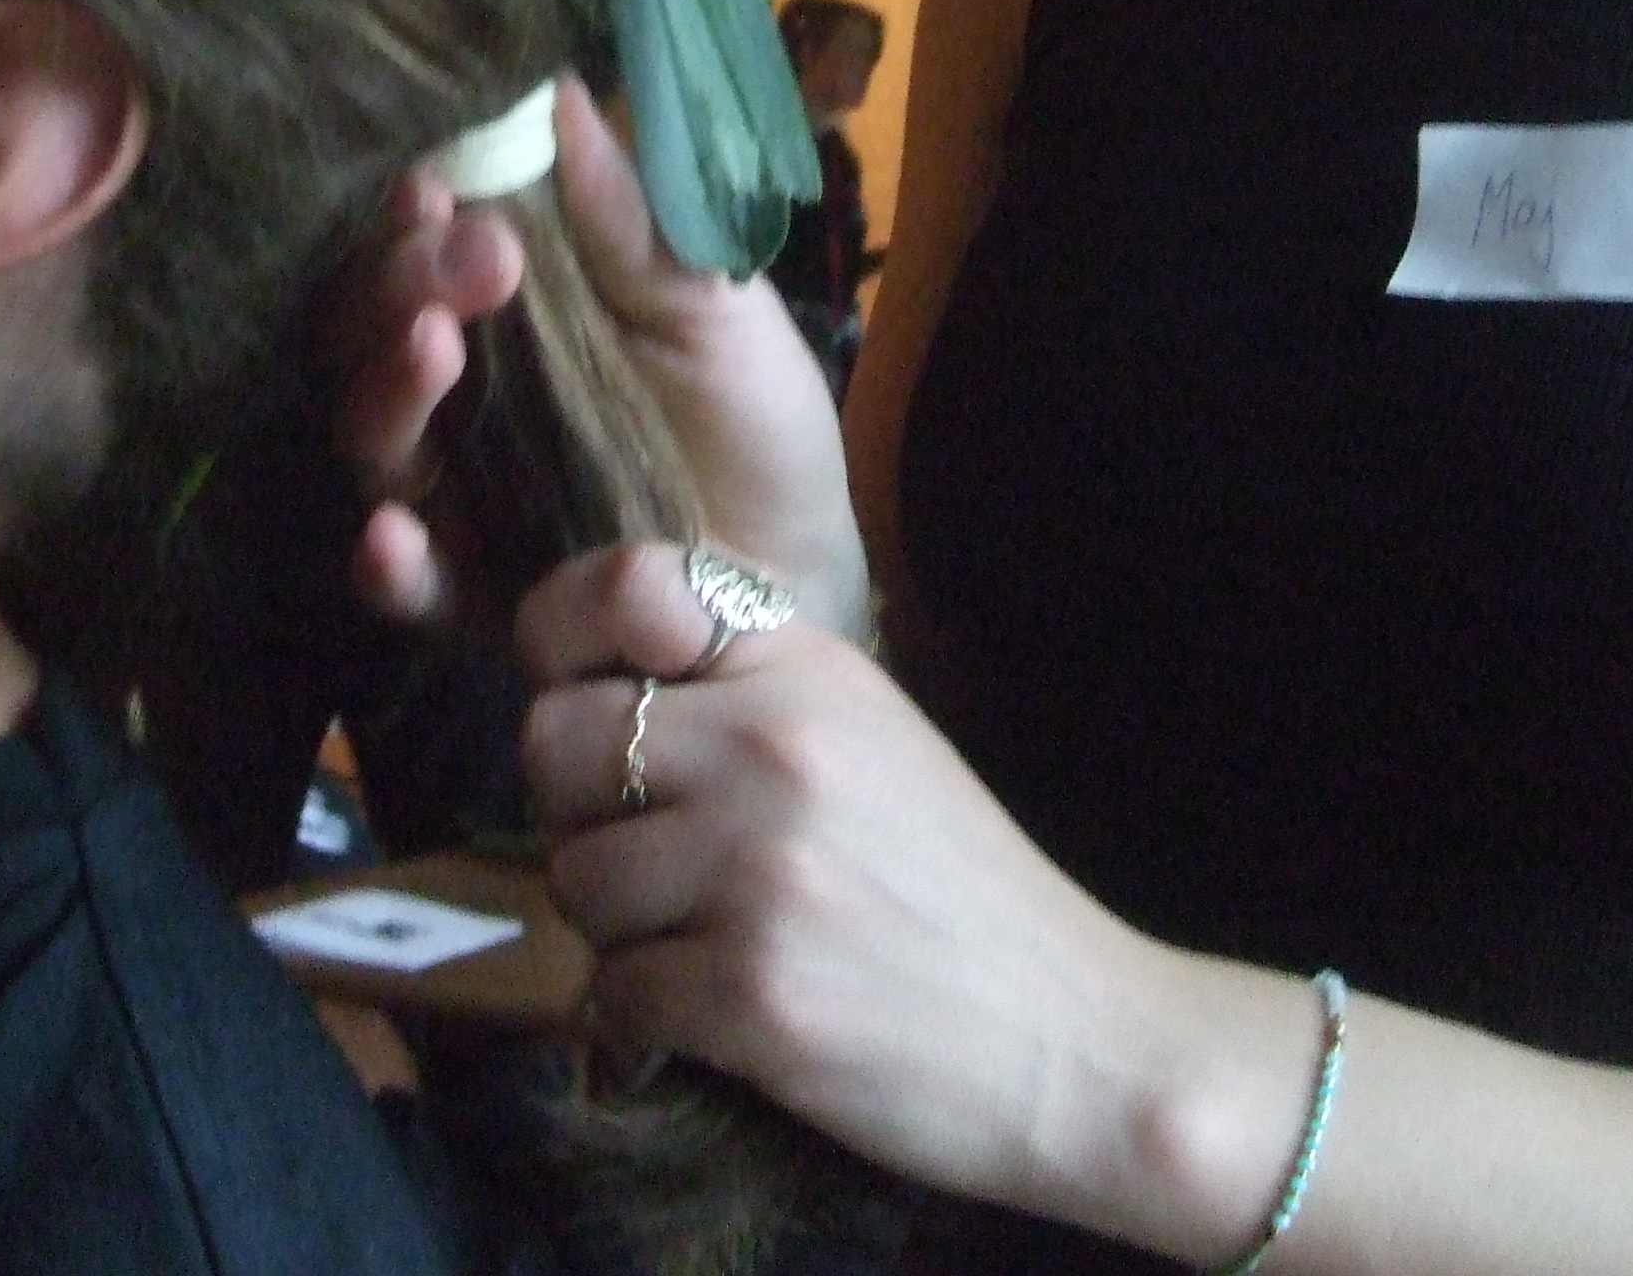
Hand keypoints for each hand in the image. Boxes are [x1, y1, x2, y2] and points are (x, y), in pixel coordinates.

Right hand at [329, 83, 868, 635]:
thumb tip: (559, 92)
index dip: (418, 210)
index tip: (438, 183)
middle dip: (404, 281)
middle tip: (474, 258)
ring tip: (435, 347)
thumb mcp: (710, 309)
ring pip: (375, 439)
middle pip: (376, 328)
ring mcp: (457, 496)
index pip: (426, 245)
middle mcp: (462, 393)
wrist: (806, 574)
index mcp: (513, 310)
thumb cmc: (757, 424)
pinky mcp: (474, 597)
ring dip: (388, 390)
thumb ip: (630, 221)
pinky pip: (407, 586)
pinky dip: (388, 563)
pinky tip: (392, 534)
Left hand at [515, 540, 1229, 1231]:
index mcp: (806, 667)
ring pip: (574, 880)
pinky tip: (727, 1018)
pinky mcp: (749, 990)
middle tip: (657, 863)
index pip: (627, 588)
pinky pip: (611, 993)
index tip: (591, 700)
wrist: (1078, 1044)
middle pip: (555, 744)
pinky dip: (650, 1023)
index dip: (569, 642)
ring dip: (622, 931)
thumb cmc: (959, 897)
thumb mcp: (869, 739)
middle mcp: (775, 744)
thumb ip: (743, 695)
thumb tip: (579, 694)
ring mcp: (760, 866)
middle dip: (582, 814)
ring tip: (714, 946)